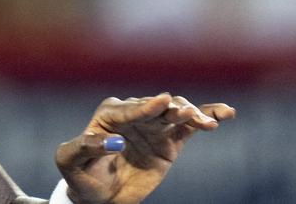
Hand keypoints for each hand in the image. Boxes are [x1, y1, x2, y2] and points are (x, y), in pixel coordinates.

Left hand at [54, 93, 234, 203]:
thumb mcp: (70, 160)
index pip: (129, 109)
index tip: (162, 101)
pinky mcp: (169, 140)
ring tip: (204, 121)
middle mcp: (132, 114)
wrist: (100, 195)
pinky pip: (189, 127)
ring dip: (191, 113)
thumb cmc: (80, 173)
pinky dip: (207, 117)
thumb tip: (113, 141)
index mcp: (108, 115)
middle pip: (156, 108)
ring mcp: (153, 126)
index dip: (145, 107)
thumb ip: (85, 147)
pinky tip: (225, 113)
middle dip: (172, 109)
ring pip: (175, 114)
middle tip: (186, 114)